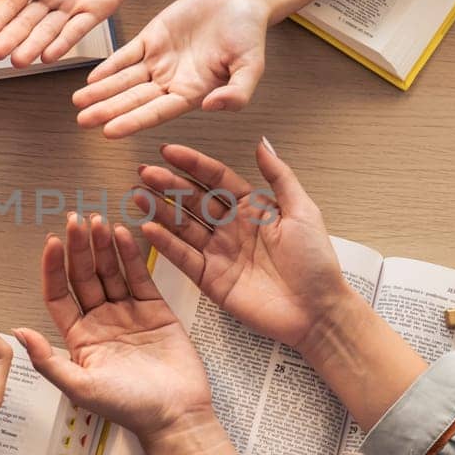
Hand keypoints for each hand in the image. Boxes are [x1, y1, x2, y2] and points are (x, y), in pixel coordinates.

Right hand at [0, 0, 158, 66]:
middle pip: (26, 21)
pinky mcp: (98, 9)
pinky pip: (78, 29)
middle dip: (10, 38)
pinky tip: (49, 55)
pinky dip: (64, 42)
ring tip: (18, 61)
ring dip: (33, 46)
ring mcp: (73, 3)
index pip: (11, 1)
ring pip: (49, 30)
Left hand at [13, 213, 212, 440]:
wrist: (176, 415)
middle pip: (83, 276)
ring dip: (102, 246)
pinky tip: (122, 234)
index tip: (51, 243)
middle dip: (78, 248)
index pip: (58, 294)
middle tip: (75, 220)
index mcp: (78, 337)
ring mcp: (127, 312)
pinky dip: (130, 255)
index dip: (53, 268)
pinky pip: (139, 276)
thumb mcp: (80, 387)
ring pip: (109, 271)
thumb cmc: (128, 408)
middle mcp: (100, 320)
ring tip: (97, 221)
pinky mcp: (155, 309)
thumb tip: (17, 333)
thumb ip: (48, 360)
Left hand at [74, 0, 268, 138]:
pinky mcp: (152, 38)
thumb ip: (236, 93)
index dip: (132, 121)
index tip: (109, 131)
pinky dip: (109, 65)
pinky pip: (126, 55)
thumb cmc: (249, 34)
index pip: (156, 112)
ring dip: (101, 91)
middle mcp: (172, 81)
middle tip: (83, 121)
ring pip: (124, 80)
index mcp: (193, 92)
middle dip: (107, 110)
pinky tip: (92, 76)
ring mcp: (160, 61)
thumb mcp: (251, 67)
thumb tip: (213, 107)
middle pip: (133, 100)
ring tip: (78, 101)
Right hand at [134, 141, 360, 353]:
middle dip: (168, 185)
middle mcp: (231, 228)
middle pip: (194, 200)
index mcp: (252, 209)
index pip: (216, 179)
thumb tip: (262, 144)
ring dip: (159, 210)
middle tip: (144, 172)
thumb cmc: (316, 262)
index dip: (193, 164)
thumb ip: (279, 177)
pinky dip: (165, 244)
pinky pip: (183, 258)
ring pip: (183, 226)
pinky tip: (148, 228)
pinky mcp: (211, 279)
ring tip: (137, 195)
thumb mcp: (303, 211)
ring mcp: (219, 253)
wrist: (317, 310)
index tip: (169, 151)